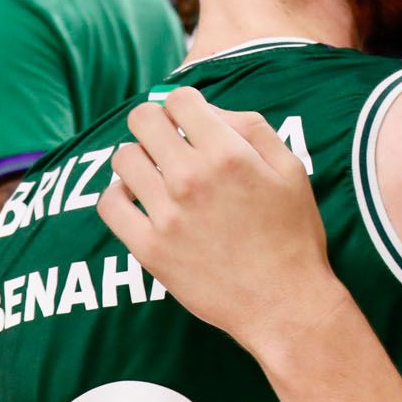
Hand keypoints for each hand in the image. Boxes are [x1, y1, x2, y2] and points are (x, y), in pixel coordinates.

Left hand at [97, 88, 346, 363]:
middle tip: (167, 140)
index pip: (179, 100)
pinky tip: (137, 198)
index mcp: (229, 154)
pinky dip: (117, 194)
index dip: (184, 105)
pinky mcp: (149, 248)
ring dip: (138, 157)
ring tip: (155, 172)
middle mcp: (192, 178)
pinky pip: (108, 205)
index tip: (189, 120)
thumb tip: (211, 112)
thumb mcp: (291, 170)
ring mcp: (166, 214)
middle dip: (154, 122)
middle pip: (142, 121)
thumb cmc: (293, 235)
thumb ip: (253, 129)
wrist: (283, 302)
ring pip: (123, 159)